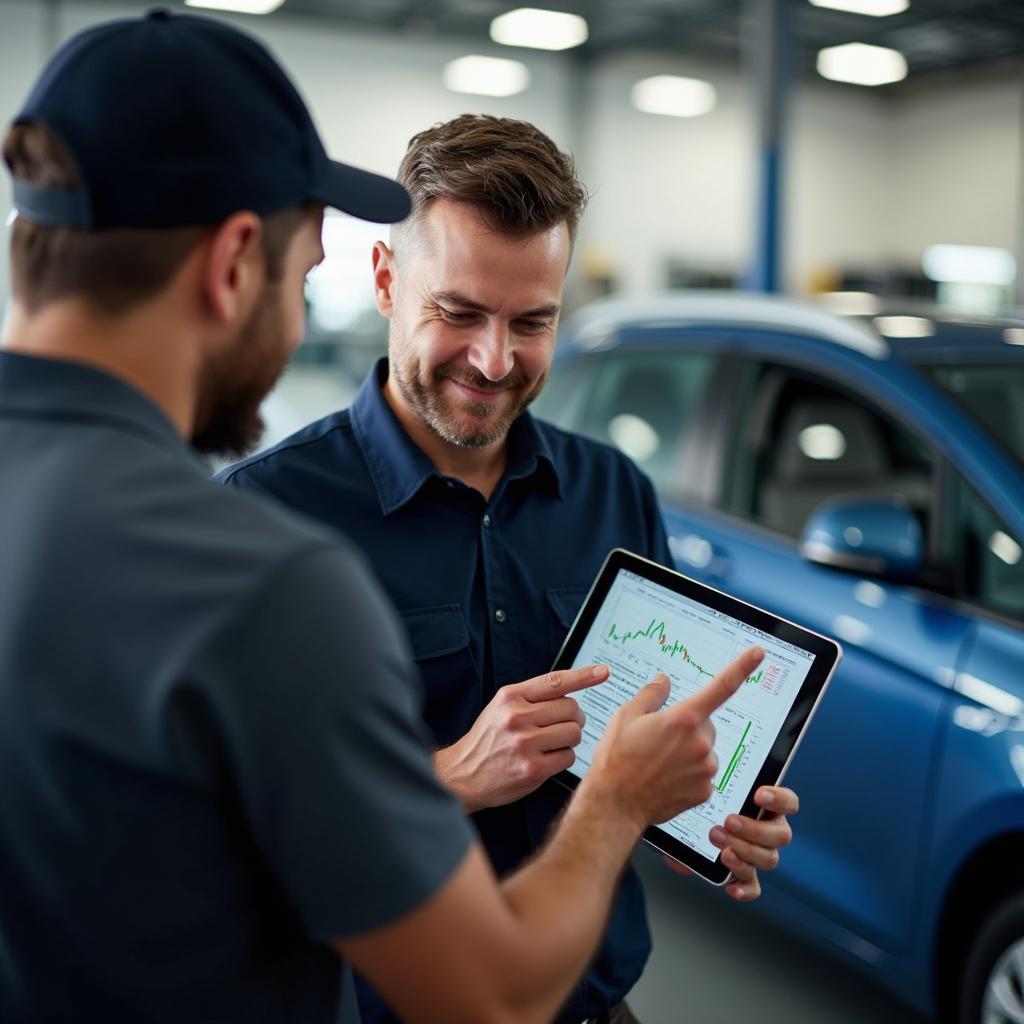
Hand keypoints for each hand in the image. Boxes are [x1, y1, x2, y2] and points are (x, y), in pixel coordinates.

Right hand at [435, 664, 609, 812]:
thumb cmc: (488, 740)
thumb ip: (531, 697)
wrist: (462, 775)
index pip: (555, 681)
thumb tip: (570, 689)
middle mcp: (517, 717)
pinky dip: (563, 758)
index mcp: (510, 697)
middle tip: (561, 726)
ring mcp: (525, 744)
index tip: (603, 672)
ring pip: (574, 732)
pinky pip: (568, 757)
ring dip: (569, 739)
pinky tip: (546, 760)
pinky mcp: (532, 769)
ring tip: (551, 744)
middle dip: (573, 718)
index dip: (583, 676)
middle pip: (572, 709)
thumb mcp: (501, 708)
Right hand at [587, 646, 764, 829]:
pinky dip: (688, 773)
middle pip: (704, 724)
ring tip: (658, 761)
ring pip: (704, 750)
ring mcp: (705, 769)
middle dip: (688, 726)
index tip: (758, 653)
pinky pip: (702, 773)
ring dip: (688, 751)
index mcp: (683, 719)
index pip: (721, 687)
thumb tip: (664, 681)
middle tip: (658, 738)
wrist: (616, 803)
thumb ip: (651, 695)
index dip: (742, 668)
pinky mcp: (705, 790)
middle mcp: (700, 743)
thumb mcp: (626, 716)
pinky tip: (666, 777)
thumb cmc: (617, 758)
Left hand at [661, 785, 798, 901]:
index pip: (788, 802)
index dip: (779, 799)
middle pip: (781, 835)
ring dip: (744, 852)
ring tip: (720, 846)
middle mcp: (769, 831)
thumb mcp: (704, 793)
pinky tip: (730, 886)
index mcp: (767, 807)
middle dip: (754, 829)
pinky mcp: (746, 876)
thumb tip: (696, 796)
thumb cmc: (702, 802)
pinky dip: (744, 888)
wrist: (689, 827)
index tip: (758, 795)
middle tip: (729, 822)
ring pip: (768, 859)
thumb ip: (703, 794)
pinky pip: (754, 887)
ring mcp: (760, 855)